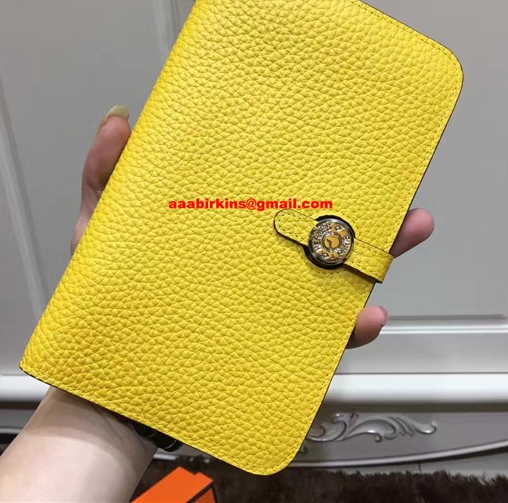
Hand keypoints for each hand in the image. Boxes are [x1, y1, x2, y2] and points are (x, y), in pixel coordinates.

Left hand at [75, 106, 433, 349]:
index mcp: (226, 227)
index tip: (339, 141)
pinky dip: (348, 329)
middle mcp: (255, 260)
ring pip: (332, 276)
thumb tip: (123, 117)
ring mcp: (267, 303)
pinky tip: (366, 316)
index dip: (309, 166)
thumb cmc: (109, 302)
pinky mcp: (272, 347)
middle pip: (318, 228)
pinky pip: (319, 340)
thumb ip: (106, 176)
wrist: (113, 390)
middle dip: (366, 207)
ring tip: (407, 231)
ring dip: (376, 256)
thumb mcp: (100, 231)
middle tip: (400, 188)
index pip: (274, 190)